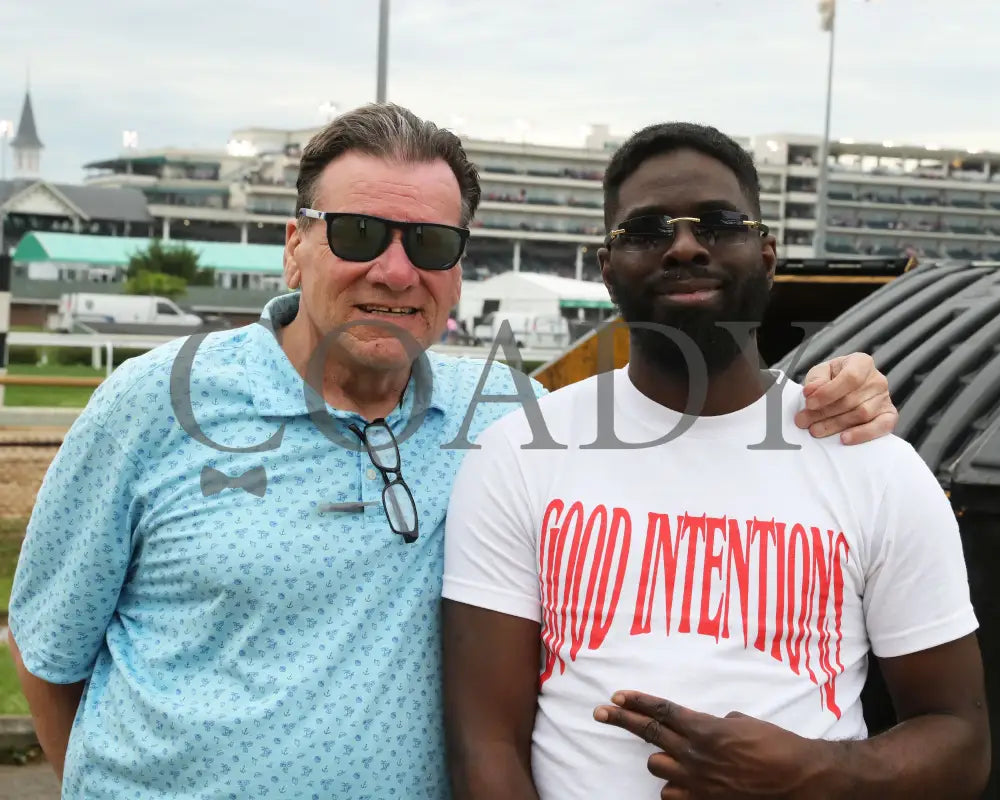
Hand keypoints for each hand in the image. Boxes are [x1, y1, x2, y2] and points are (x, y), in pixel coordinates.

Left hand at [594, 691, 827, 798]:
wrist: (799, 779)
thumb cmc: (776, 744)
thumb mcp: (743, 722)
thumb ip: (715, 723)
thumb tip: (705, 727)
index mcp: (705, 728)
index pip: (662, 710)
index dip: (637, 701)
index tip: (617, 696)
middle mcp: (696, 754)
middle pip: (649, 733)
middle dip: (622, 720)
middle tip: (601, 713)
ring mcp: (698, 781)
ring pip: (657, 766)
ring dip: (662, 759)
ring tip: (673, 756)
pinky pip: (671, 795)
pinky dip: (674, 787)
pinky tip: (683, 782)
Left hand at [794, 353, 896, 444]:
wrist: (847, 389)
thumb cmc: (834, 379)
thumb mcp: (821, 372)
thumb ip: (815, 379)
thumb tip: (811, 391)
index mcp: (861, 363)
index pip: (850, 378)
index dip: (828, 393)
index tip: (809, 403)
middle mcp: (877, 380)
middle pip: (852, 400)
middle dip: (823, 413)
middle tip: (804, 421)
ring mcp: (885, 399)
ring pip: (861, 414)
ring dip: (835, 425)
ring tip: (815, 430)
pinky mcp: (889, 416)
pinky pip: (881, 427)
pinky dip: (862, 434)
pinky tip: (844, 438)